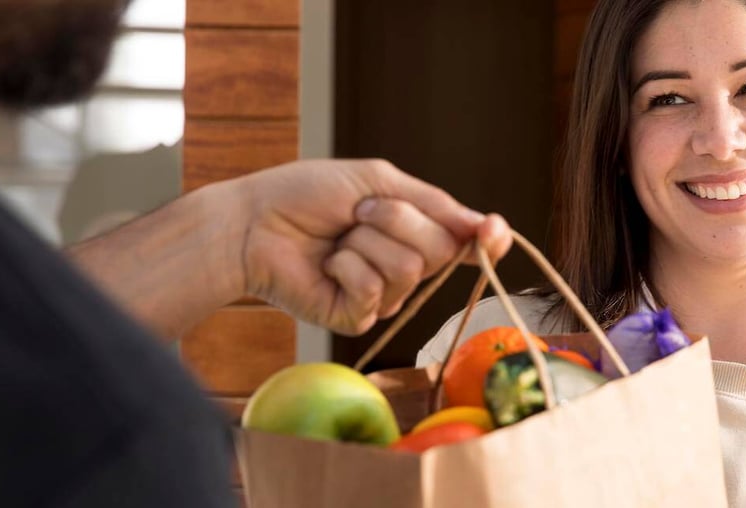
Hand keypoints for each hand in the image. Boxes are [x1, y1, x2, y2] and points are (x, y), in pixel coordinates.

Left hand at [236, 159, 510, 334]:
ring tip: (337, 238)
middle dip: (397, 219)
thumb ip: (434, 204)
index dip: (488, 240)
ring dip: (365, 240)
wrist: (252, 222)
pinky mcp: (357, 319)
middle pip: (441, 250)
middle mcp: (406, 267)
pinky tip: (326, 264)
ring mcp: (383, 296)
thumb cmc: (308, 195)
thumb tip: (488, 225)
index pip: (467, 243)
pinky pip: (374, 290)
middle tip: (358, 212)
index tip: (493, 230)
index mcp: (416, 232)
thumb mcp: (377, 182)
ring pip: (408, 268)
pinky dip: (346, 266)